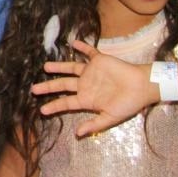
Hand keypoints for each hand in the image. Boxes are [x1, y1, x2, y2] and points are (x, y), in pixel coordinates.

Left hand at [32, 39, 156, 136]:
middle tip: (33, 89)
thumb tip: (77, 134)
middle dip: (48, 87)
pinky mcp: (99, 60)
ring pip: (70, 68)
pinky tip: (72, 42)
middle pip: (62, 85)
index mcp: (87, 99)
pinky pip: (89, 52)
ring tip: (45, 67)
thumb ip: (94, 124)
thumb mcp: (111, 117)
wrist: (143, 87)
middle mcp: (86, 85)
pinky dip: (81, 47)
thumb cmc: (128, 103)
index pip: (66, 103)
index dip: (54, 106)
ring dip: (58, 66)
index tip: (41, 111)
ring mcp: (91, 72)